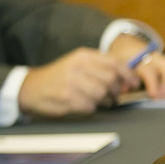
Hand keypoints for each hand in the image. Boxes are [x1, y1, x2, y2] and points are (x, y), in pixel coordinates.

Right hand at [17, 47, 137, 117]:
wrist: (30, 87)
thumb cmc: (60, 75)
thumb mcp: (78, 62)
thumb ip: (101, 66)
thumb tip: (128, 78)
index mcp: (83, 56)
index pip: (114, 63)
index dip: (128, 74)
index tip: (134, 83)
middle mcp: (78, 67)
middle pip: (111, 79)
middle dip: (116, 90)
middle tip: (115, 95)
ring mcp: (72, 83)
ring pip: (102, 93)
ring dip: (106, 100)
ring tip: (101, 100)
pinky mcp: (67, 98)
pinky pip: (91, 105)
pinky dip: (92, 107)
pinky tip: (86, 104)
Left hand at [107, 34, 164, 98]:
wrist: (128, 47)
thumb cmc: (122, 61)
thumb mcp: (117, 68)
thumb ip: (122, 79)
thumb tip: (126, 90)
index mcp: (139, 59)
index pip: (149, 71)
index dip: (154, 85)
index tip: (156, 97)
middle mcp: (154, 57)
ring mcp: (163, 58)